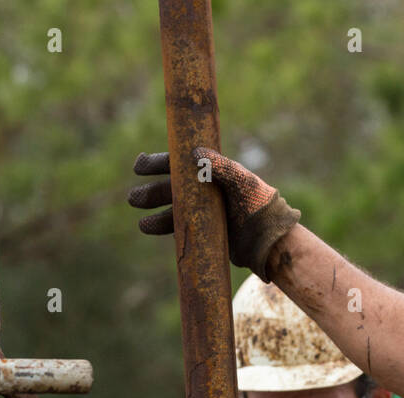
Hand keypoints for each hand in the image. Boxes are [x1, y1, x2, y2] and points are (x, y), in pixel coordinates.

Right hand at [128, 148, 300, 280]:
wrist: (270, 240)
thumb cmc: (260, 207)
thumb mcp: (243, 183)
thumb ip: (222, 167)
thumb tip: (195, 152)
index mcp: (213, 171)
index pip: (180, 162)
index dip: (157, 163)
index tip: (139, 166)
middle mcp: (206, 188)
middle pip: (171, 186)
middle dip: (151, 191)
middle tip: (133, 199)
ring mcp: (204, 209)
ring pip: (172, 206)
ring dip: (154, 210)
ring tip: (139, 221)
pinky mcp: (204, 228)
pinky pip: (178, 224)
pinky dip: (162, 226)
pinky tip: (147, 226)